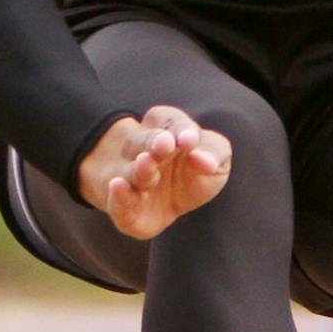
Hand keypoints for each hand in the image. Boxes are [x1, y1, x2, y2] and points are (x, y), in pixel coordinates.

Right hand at [76, 107, 231, 239]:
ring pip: (131, 170)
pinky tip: (117, 186)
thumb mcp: (215, 161)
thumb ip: (215, 153)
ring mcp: (130, 179)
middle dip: (155, 142)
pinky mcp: (123, 210)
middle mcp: (142, 151)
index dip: (180, 129)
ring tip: (146, 163)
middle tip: (165, 143)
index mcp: (167, 132)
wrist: (162, 206)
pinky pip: (117, 202)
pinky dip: (118, 195)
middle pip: (146, 141)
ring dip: (139, 168)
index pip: (171, 122)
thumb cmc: (191, 175)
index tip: (189, 139)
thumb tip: (206, 161)